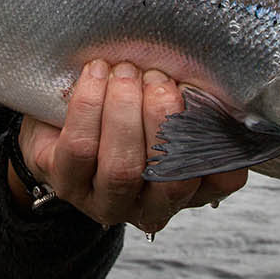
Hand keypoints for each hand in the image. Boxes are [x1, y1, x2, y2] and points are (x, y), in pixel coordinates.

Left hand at [15, 60, 248, 233]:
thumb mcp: (161, 105)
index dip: (216, 141)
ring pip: (122, 167)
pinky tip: (95, 74)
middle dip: (164, 118)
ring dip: (125, 110)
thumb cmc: (121, 108)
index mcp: (187, 187)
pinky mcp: (67, 184)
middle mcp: (151, 205)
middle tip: (157, 78)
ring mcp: (107, 201)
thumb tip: (205, 76)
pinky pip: (80, 147)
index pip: (220, 180)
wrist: (59, 114)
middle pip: (168, 175)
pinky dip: (89, 104)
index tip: (200, 97)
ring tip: (125, 73)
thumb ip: (187, 101)